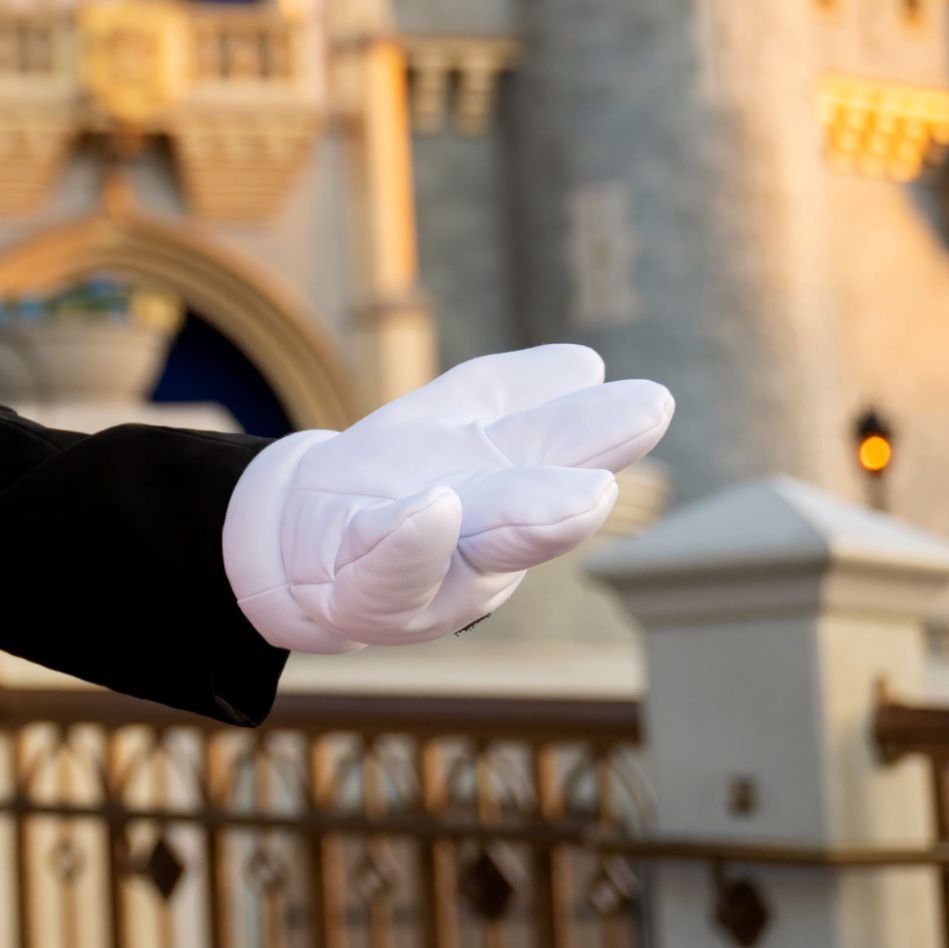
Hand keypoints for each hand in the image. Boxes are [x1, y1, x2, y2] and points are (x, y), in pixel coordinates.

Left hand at [221, 345, 671, 654]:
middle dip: (559, 508)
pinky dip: (409, 543)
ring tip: (570, 500)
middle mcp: (471, 548)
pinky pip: (380, 569)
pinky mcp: (349, 583)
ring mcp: (413, 572)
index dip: (600, 434)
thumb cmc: (395, 488)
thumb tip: (584, 363)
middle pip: (516, 526)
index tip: (651, 402)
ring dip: (514, 527)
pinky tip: (434, 508)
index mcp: (505, 496)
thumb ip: (516, 401)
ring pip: (462, 554)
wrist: (297, 542)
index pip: (553, 458)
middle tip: (608, 484)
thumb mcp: (453, 434)